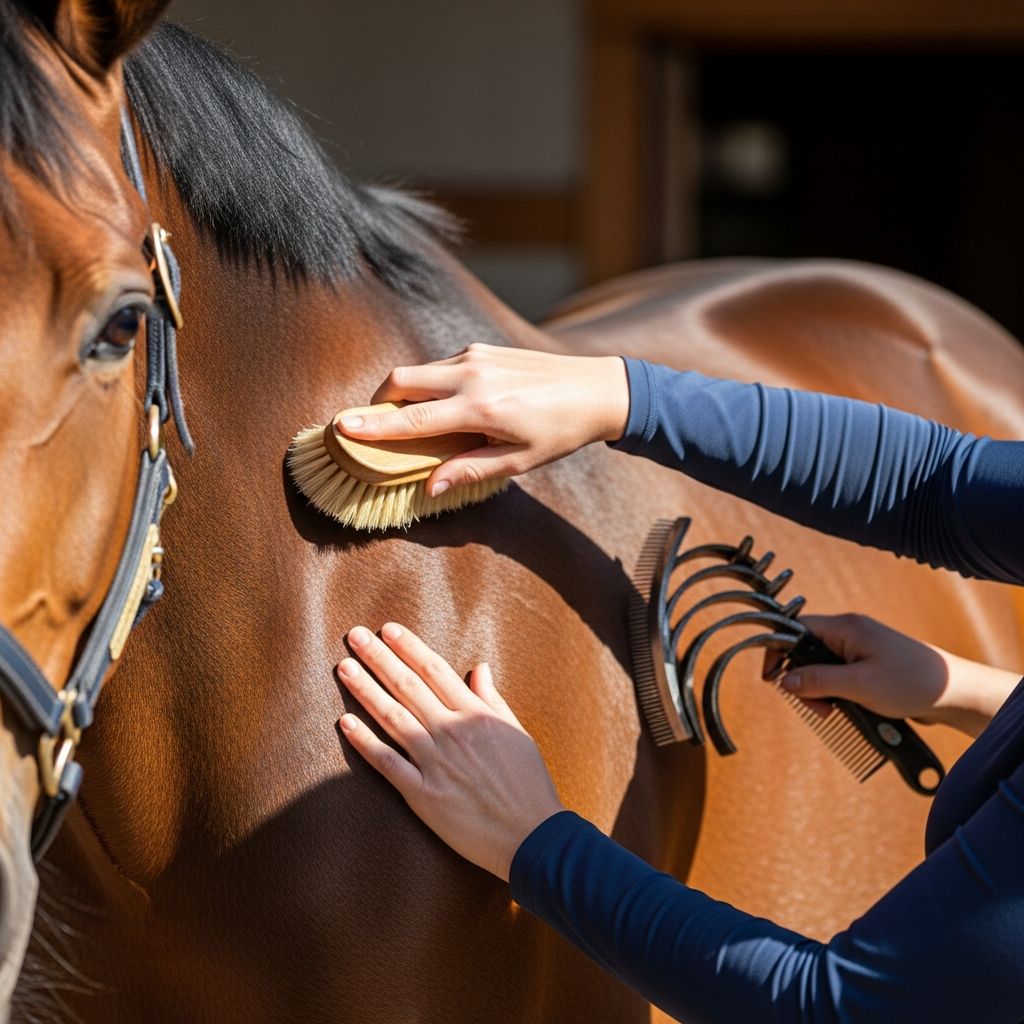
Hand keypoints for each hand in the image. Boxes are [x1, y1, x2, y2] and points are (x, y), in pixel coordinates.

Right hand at [335, 344, 629, 496]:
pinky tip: (445, 406)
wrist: (597, 389)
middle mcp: (472, 375)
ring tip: (410, 422)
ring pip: (418, 371)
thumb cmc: (560, 432)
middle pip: (401, 380)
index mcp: (480, 408)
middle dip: (377, 403)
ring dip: (403, 394)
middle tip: (371, 427)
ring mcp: (476, 356)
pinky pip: (439, 365)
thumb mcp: (518, 461)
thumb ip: (469, 470)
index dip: (373, 426)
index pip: (413, 419)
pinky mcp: (482, 348)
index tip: (340, 428)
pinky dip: (428, 384)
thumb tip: (429, 487)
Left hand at [336, 623, 564, 880]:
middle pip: (407, 686)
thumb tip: (478, 667)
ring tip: (344, 668)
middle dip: (378, 658)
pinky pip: (387, 763)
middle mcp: (452, 731)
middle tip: (354, 636)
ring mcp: (435, 763)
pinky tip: (345, 723)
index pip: (434, 670)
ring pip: (392, 717)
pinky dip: (364, 742)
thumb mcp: (517, 732)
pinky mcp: (423, 795)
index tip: (388, 629)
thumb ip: (492, 699)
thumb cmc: (528, 783)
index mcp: (475, 713)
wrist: (532, 835)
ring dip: (365, 690)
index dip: (408, 647)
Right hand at [769, 613, 1019, 736]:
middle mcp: (850, 633)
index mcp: (845, 627)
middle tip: (819, 708)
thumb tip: (785, 680)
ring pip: (822, 667)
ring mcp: (860, 649)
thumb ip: (819, 681)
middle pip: (807, 651)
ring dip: (822, 692)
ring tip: (835, 713)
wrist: (956, 694)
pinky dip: (838, 694)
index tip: (772, 679)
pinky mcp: (869, 666)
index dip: (779, 651)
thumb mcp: (859, 685)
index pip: (795, 629)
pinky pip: (839, 677)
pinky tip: (849, 709)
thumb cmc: (912, 683)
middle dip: (805, 681)